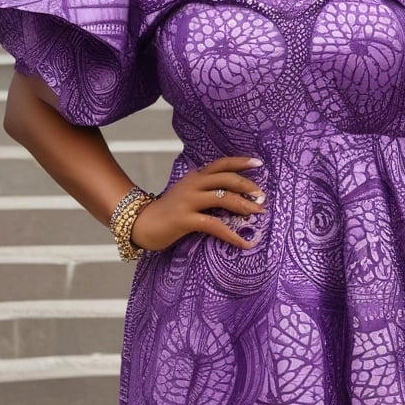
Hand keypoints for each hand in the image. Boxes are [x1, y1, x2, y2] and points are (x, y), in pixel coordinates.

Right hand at [130, 156, 266, 251]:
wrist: (141, 224)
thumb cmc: (168, 212)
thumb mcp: (186, 193)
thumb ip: (205, 190)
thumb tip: (232, 195)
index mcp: (195, 176)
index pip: (221, 164)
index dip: (241, 162)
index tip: (258, 163)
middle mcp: (193, 185)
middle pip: (227, 179)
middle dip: (248, 186)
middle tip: (262, 197)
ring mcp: (189, 201)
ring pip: (224, 198)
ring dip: (245, 206)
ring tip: (258, 214)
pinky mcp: (185, 219)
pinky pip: (215, 225)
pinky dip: (232, 234)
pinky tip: (244, 242)